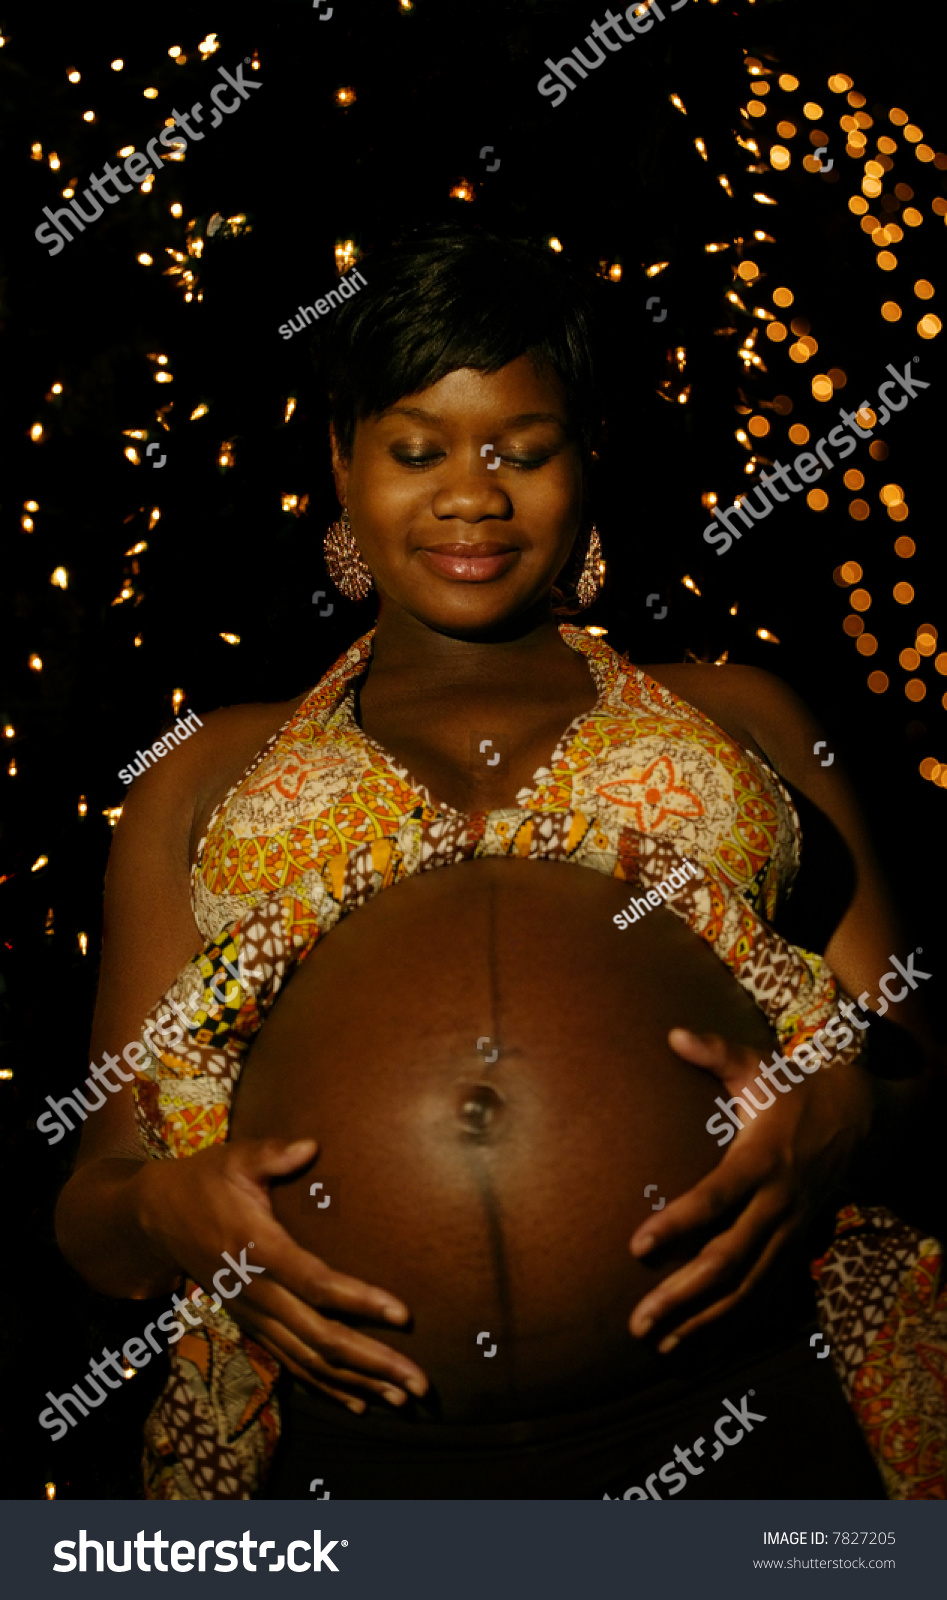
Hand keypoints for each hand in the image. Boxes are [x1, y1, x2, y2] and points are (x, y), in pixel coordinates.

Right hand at [136, 1137, 428, 1412]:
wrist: (157, 1218)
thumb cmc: (205, 1180)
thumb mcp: (235, 1158)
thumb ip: (273, 1153)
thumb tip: (310, 1145)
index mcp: (257, 1248)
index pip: (315, 1283)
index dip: (360, 1300)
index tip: (403, 1314)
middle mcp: (256, 1292)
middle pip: (320, 1338)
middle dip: (372, 1362)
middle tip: (418, 1383)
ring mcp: (253, 1314)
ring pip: (308, 1360)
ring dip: (357, 1382)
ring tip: (401, 1399)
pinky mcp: (251, 1324)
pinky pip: (290, 1364)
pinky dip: (325, 1386)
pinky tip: (359, 1401)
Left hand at [627, 1028, 872, 1350]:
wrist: (864, 1122)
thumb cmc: (797, 1093)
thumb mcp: (760, 1069)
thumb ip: (716, 1053)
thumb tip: (673, 1034)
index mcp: (761, 1161)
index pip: (715, 1199)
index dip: (677, 1224)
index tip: (637, 1247)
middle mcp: (776, 1206)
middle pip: (728, 1261)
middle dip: (683, 1296)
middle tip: (638, 1323)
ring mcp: (789, 1234)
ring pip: (747, 1290)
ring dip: (704, 1322)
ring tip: (662, 1348)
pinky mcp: (795, 1249)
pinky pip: (764, 1296)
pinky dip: (733, 1325)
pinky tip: (701, 1351)